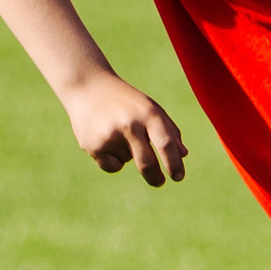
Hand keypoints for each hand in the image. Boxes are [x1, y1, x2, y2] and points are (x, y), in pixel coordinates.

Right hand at [63, 74, 186, 185]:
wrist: (87, 87)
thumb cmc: (126, 100)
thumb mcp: (150, 108)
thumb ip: (169, 130)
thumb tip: (183, 155)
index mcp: (148, 114)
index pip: (166, 143)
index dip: (174, 163)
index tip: (178, 177)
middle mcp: (129, 125)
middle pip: (147, 163)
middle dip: (155, 178)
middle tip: (160, 182)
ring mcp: (109, 136)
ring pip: (129, 161)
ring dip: (129, 154)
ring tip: (116, 130)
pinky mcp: (92, 146)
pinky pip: (112, 166)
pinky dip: (113, 160)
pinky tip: (105, 140)